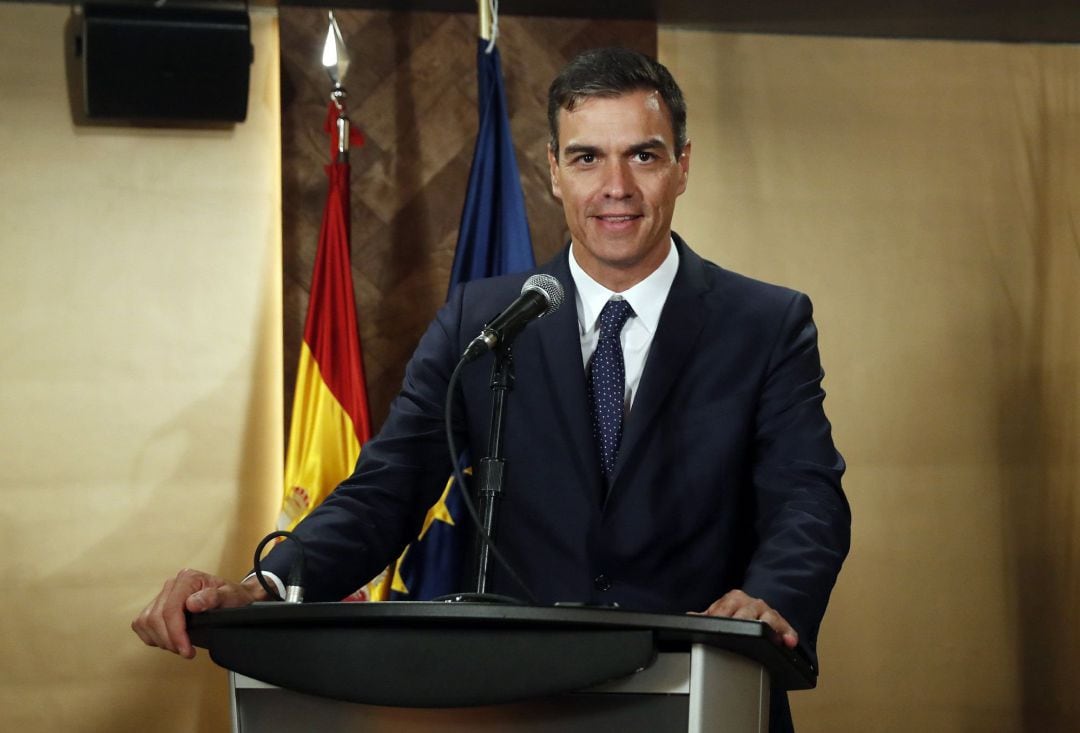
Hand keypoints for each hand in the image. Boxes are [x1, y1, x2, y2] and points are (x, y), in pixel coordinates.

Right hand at [131, 568, 266, 658]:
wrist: (234, 597)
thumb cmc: (233, 597)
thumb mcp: (232, 597)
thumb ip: (215, 598)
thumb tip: (192, 603)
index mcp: (188, 579)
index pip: (170, 609)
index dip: (175, 633)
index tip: (186, 650)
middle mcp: (172, 584)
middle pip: (154, 618)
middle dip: (169, 640)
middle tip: (186, 651)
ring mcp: (163, 594)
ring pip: (145, 622)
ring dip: (160, 640)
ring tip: (179, 647)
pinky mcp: (156, 606)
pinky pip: (142, 624)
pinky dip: (152, 637)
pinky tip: (169, 641)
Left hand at [692, 589, 798, 648]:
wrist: (759, 612)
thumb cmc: (737, 614)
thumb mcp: (721, 614)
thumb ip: (706, 617)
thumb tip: (689, 617)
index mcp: (734, 599)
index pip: (724, 608)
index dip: (719, 619)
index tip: (716, 626)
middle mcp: (751, 603)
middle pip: (746, 613)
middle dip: (742, 622)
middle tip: (738, 632)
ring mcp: (767, 612)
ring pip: (768, 618)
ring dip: (768, 626)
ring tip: (767, 635)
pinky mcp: (781, 623)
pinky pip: (786, 628)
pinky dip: (788, 634)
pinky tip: (788, 641)